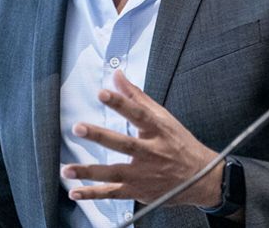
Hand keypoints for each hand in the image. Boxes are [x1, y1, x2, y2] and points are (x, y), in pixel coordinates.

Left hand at [61, 70, 222, 206]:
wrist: (202, 178)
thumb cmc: (178, 143)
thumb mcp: (162, 117)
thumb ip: (136, 96)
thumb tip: (117, 75)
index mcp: (157, 131)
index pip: (138, 113)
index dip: (120, 103)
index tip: (102, 93)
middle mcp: (151, 153)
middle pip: (124, 144)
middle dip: (100, 136)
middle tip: (78, 128)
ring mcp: (144, 175)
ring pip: (114, 173)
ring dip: (89, 172)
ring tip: (66, 169)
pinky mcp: (138, 191)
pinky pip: (113, 193)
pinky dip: (94, 194)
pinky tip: (75, 192)